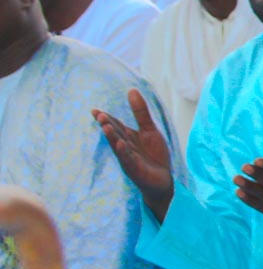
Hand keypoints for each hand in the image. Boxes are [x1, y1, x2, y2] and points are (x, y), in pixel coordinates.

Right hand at [93, 89, 173, 220]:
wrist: (163, 179)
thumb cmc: (154, 155)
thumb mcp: (150, 130)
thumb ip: (140, 112)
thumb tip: (131, 90)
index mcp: (127, 137)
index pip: (115, 125)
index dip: (106, 118)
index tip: (94, 110)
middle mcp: (125, 147)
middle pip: (115, 134)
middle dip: (107, 125)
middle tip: (99, 115)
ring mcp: (128, 158)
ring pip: (118, 146)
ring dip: (112, 137)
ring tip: (106, 126)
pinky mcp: (135, 169)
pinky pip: (128, 159)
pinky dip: (124, 152)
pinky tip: (121, 145)